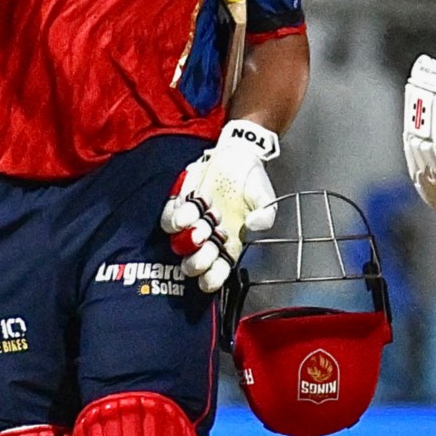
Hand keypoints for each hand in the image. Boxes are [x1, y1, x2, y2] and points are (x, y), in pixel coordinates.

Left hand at [159, 121, 279, 292]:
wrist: (239, 155)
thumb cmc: (253, 184)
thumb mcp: (266, 200)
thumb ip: (265, 216)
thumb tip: (254, 226)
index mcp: (230, 244)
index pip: (217, 272)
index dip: (211, 279)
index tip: (209, 277)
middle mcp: (209, 237)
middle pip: (195, 262)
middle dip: (196, 260)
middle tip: (205, 245)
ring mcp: (193, 222)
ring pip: (179, 241)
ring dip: (186, 235)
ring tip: (200, 220)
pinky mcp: (181, 203)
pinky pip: (169, 218)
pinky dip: (174, 217)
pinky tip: (187, 208)